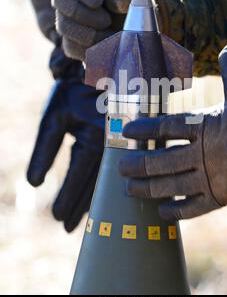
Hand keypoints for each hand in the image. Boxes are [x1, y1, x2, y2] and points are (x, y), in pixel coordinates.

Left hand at [27, 48, 103, 231]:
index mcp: (95, 139)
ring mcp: (121, 144)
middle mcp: (112, 145)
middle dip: (79, 207)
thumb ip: (44, 149)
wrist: (100, 68)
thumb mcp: (54, 117)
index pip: (79, 177)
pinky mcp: (123, 142)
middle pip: (94, 185)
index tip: (57, 218)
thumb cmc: (74, 91)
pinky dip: (103, 185)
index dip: (67, 199)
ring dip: (91, 200)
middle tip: (67, 228)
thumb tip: (33, 183)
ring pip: (105, 180)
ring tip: (80, 220)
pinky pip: (112, 168)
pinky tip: (100, 196)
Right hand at [52, 0, 143, 60]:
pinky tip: (105, 47)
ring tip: (110, 36)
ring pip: (64, 26)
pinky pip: (71, 47)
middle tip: (107, 21)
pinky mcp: (69, 41)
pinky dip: (88, 49)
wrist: (128, 20)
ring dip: (89, 35)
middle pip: (61, 1)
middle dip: (84, 14)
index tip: (98, 1)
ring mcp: (64, 19)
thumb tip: (113, 0)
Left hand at [119, 43, 226, 220]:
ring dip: (147, 188)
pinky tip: (161, 212)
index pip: (166, 126)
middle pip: (161, 160)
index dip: (144, 129)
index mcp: (206, 125)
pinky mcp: (220, 197)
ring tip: (129, 188)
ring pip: (171, 185)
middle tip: (122, 166)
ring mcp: (210, 177)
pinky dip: (176, 212)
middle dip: (138, 164)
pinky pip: (193, 208)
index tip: (126, 131)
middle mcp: (202, 153)